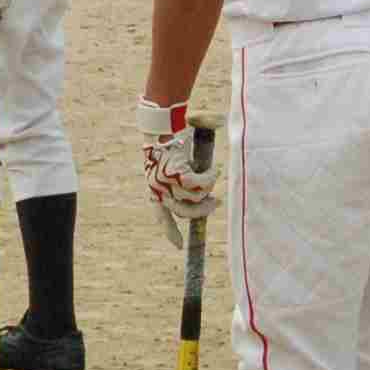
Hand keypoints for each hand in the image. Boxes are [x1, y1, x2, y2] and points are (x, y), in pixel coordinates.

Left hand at [138, 99, 217, 248]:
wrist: (162, 124)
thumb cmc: (167, 140)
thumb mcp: (172, 163)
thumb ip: (183, 179)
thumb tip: (202, 193)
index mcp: (154, 189)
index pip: (161, 216)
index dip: (170, 232)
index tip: (178, 246)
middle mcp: (158, 189)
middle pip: (185, 213)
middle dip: (203, 211)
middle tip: (215, 203)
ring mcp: (167, 183)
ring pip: (196, 198)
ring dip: (208, 190)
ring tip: (212, 176)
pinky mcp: (177, 173)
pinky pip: (200, 184)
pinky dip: (210, 178)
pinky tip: (213, 169)